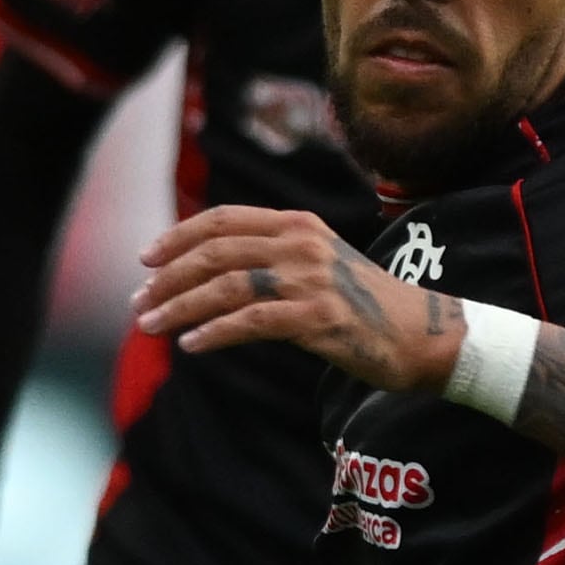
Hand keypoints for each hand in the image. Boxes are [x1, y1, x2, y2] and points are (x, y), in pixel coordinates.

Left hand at [134, 207, 462, 387]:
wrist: (425, 335)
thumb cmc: (368, 307)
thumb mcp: (321, 265)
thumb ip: (275, 259)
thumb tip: (212, 274)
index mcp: (300, 225)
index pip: (224, 219)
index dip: (178, 236)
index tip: (146, 259)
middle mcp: (302, 244)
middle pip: (216, 252)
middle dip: (168, 277)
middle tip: (139, 301)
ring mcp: (311, 280)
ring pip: (226, 286)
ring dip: (180, 307)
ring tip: (150, 326)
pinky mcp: (319, 318)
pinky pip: (251, 322)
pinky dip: (214, 333)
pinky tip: (191, 345)